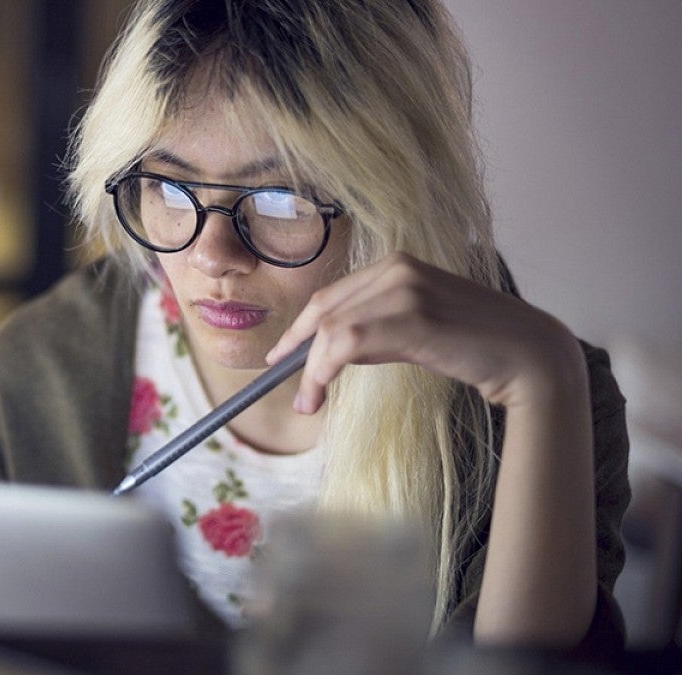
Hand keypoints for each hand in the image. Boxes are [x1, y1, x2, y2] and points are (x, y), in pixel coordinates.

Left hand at [266, 252, 586, 414]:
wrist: (530, 355)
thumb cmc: (476, 347)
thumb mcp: (417, 327)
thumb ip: (378, 328)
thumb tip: (334, 351)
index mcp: (397, 264)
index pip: (331, 295)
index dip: (300, 326)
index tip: (281, 354)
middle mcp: (397, 268)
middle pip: (324, 310)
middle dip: (297, 348)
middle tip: (284, 383)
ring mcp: (405, 289)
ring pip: (332, 328)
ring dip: (311, 369)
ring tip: (307, 402)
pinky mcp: (412, 317)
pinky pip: (346, 343)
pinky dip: (324, 370)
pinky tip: (321, 392)